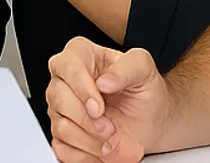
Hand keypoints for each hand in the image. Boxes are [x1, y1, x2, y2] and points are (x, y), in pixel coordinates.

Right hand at [47, 37, 170, 162]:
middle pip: (58, 99)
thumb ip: (127, 67)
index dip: (81, 89)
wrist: (151, 120)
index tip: (99, 107)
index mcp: (82, 56)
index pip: (68, 66)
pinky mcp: (63, 133)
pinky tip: (101, 149)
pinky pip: (62, 148)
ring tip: (111, 140)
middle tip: (110, 127)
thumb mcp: (144, 70)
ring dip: (89, 140)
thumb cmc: (144, 91)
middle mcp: (66, 80)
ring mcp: (61, 108)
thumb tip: (104, 82)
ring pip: (60, 126)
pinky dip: (84, 155)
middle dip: (87, 119)